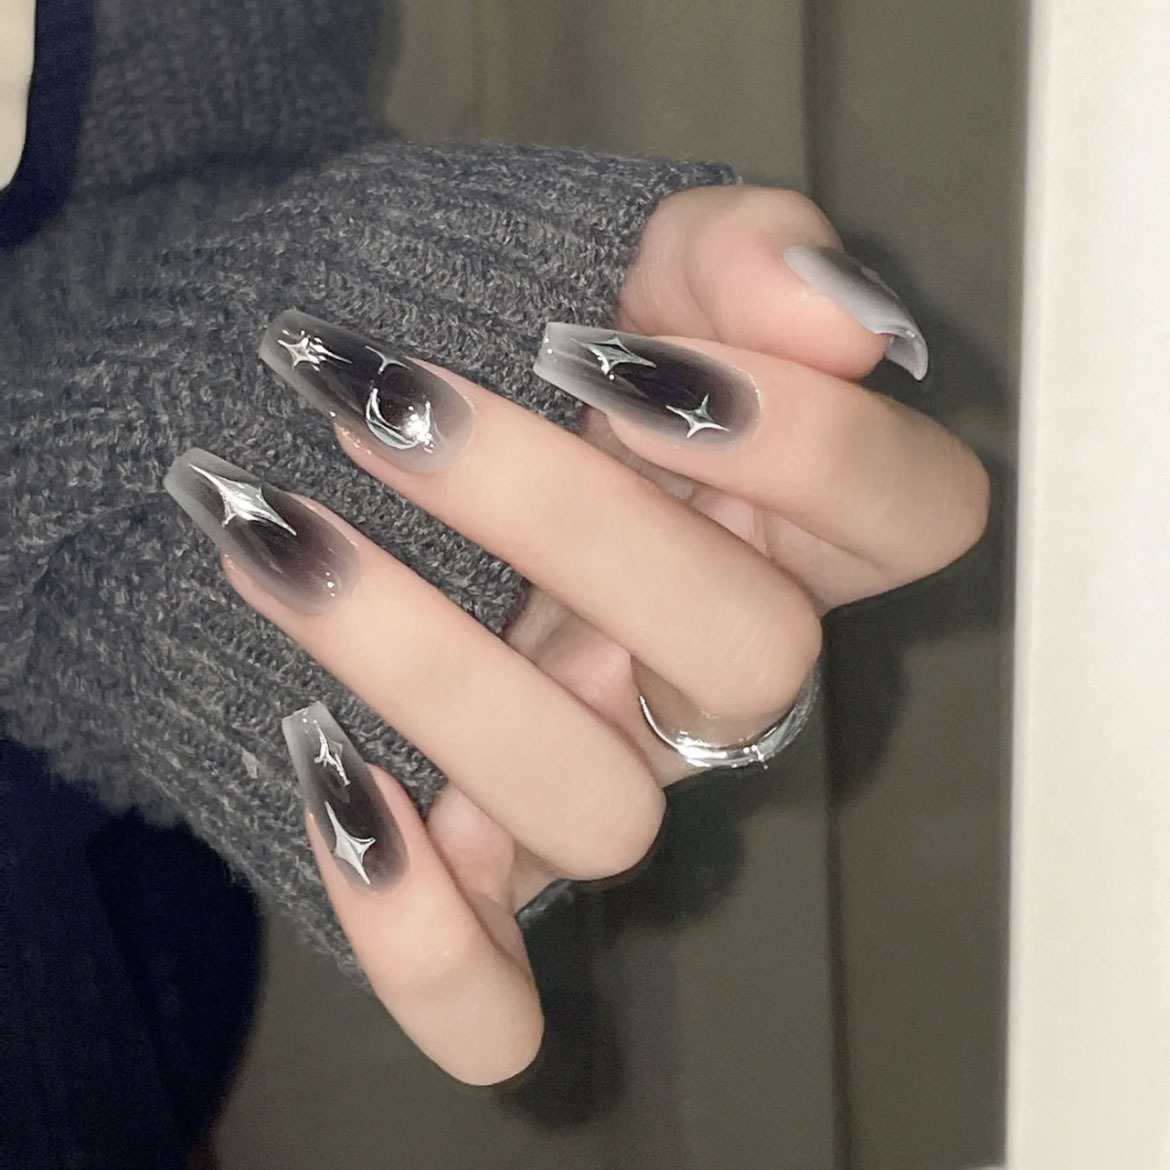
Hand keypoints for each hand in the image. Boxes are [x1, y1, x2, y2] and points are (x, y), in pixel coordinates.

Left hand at [164, 186, 987, 1084]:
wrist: (316, 414)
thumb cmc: (480, 330)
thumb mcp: (609, 252)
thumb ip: (732, 255)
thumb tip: (832, 312)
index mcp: (778, 525)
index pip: (916, 513)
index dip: (807, 444)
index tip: (607, 355)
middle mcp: (707, 676)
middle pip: (753, 659)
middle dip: (569, 522)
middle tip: (392, 407)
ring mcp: (601, 777)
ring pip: (601, 814)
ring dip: (431, 674)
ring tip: (283, 541)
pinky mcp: (476, 863)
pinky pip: (491, 993)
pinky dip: (420, 940)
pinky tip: (332, 787)